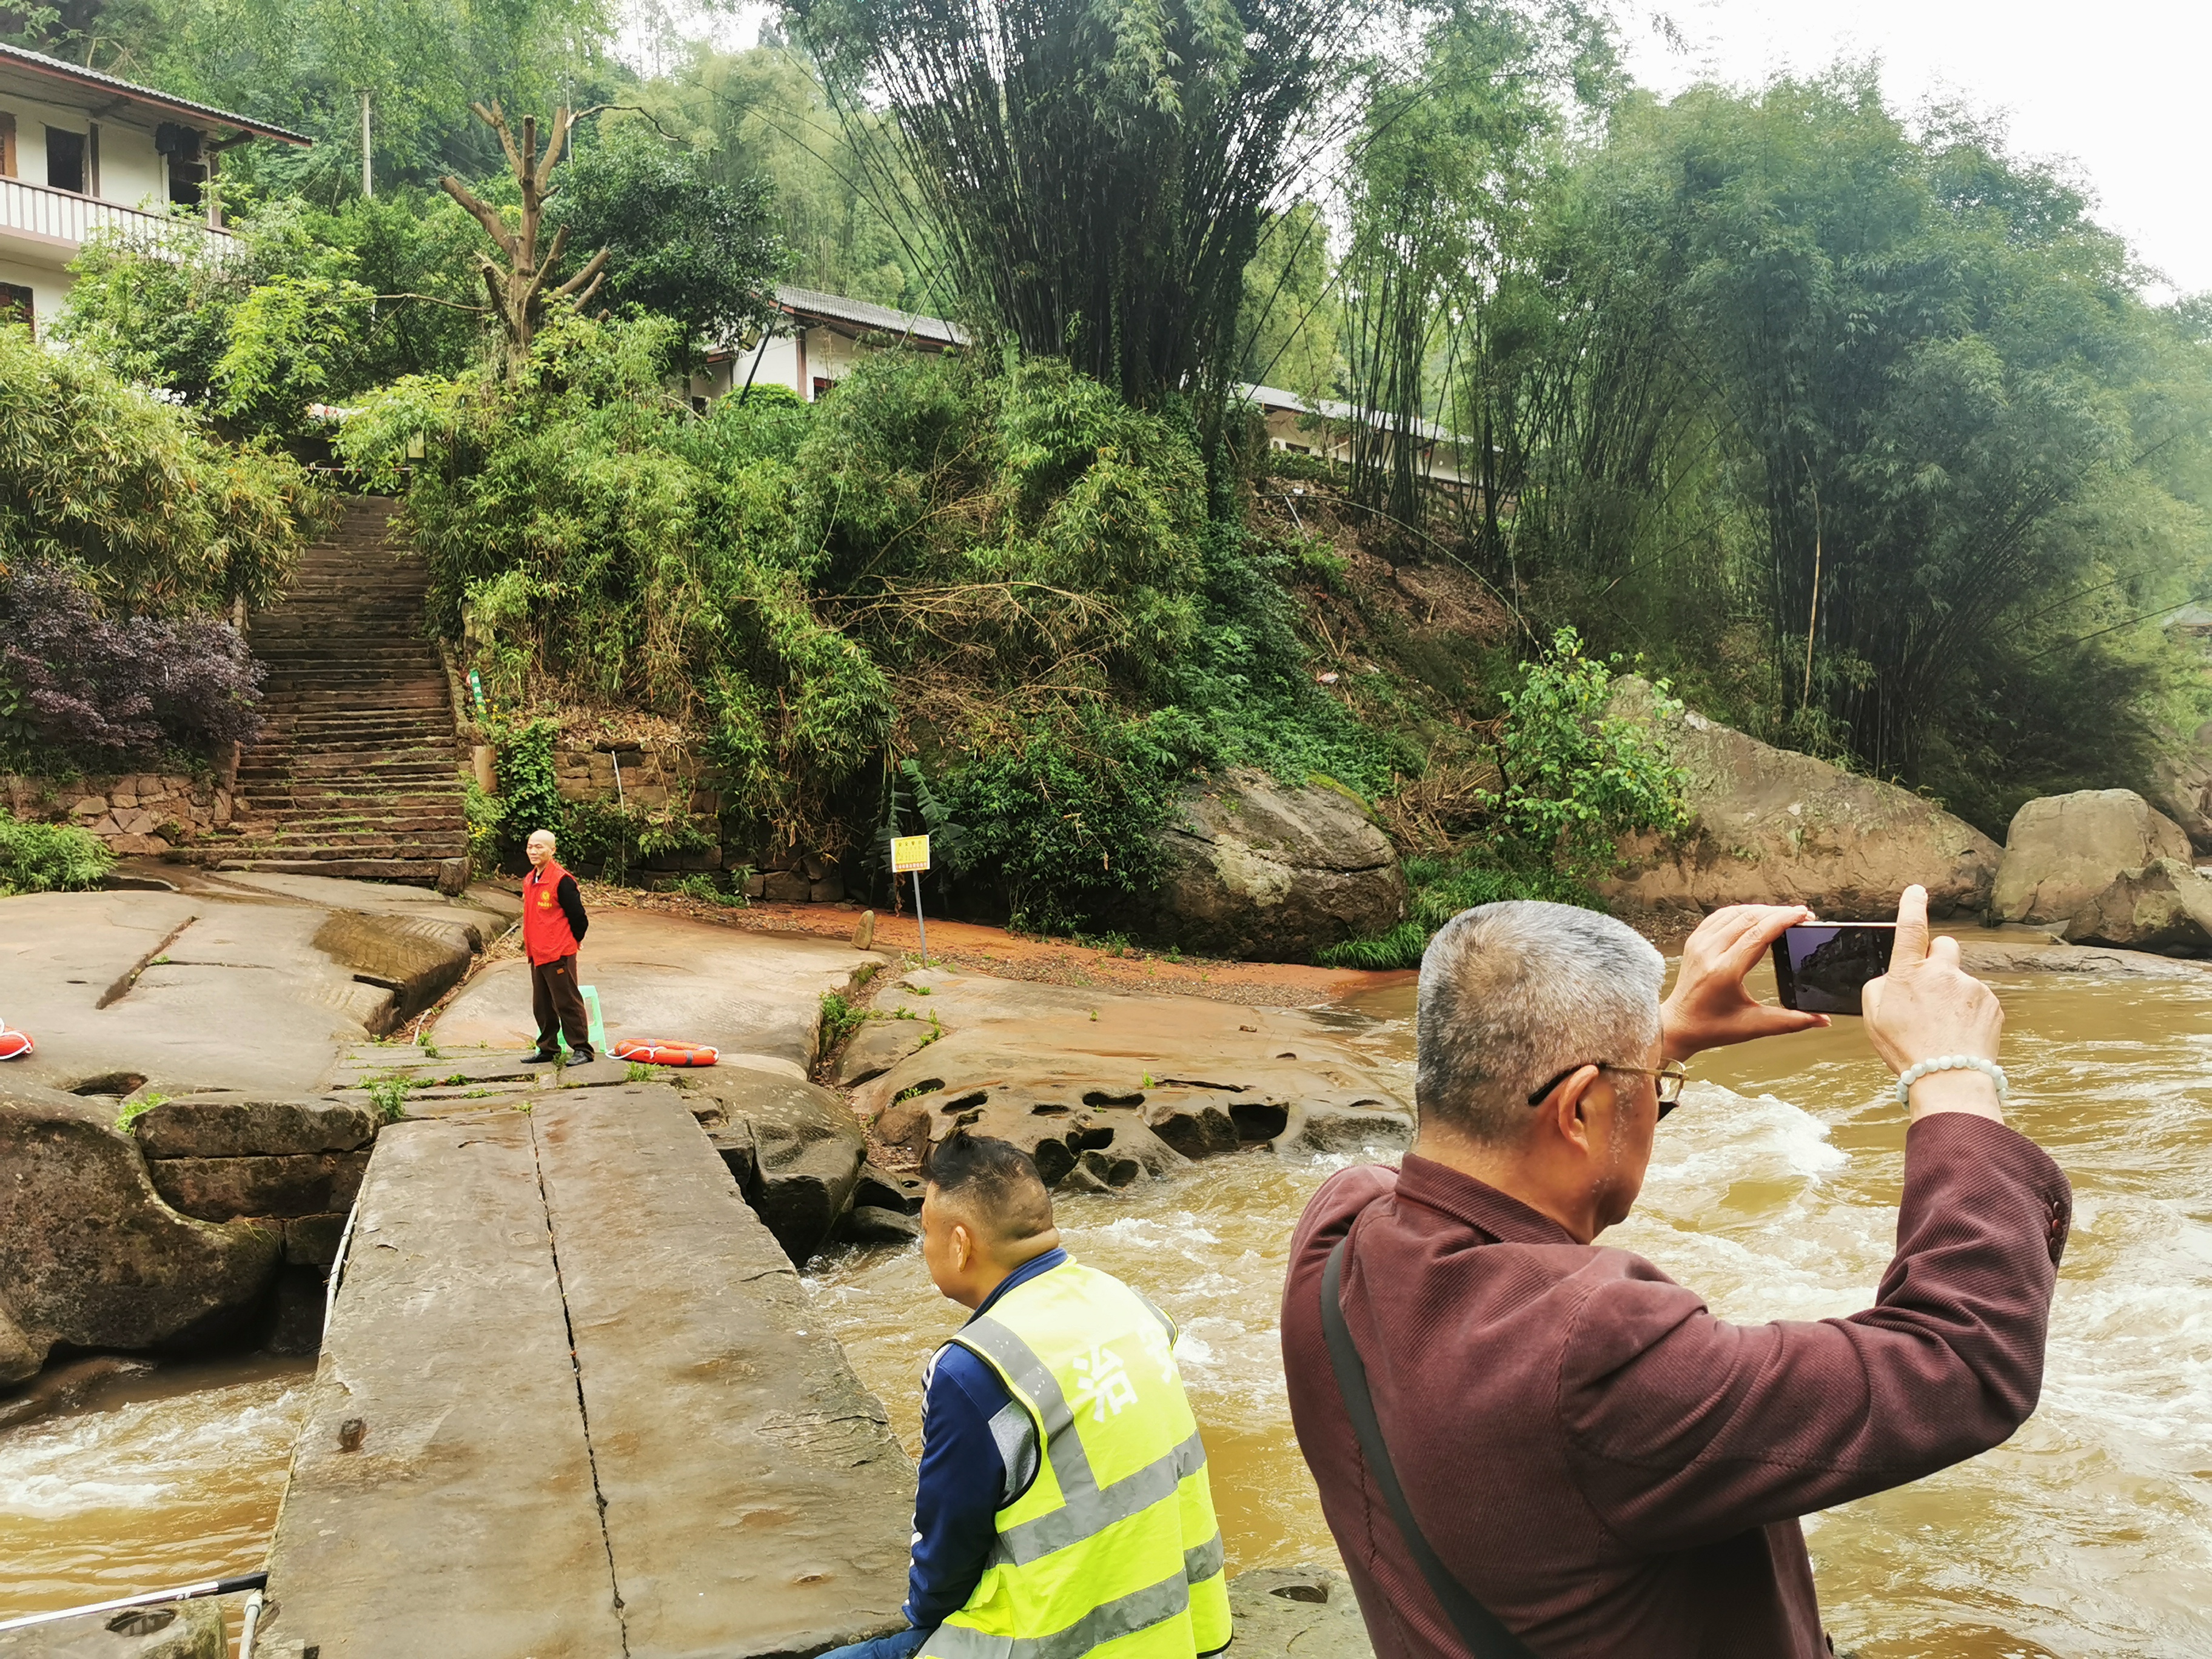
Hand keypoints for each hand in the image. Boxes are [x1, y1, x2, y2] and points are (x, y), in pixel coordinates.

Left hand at [1661, 904, 1831, 1061]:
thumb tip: (1823, 1020)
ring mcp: (1699, 944)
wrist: (1678, 1025)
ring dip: (1762, 910)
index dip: (1783, 919)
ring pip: (1735, 913)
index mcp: (1724, 971)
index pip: (1758, 934)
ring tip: (1784, 915)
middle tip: (1801, 915)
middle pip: (1748, 918)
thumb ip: (1791, 1021)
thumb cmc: (1713, 1027)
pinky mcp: (1695, 941)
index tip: (1804, 914)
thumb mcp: (1754, 1026)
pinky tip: (1758, 915)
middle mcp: (1709, 952)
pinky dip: (1742, 912)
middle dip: (1778, 912)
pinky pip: (1721, 916)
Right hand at [1862, 885, 2005, 1121]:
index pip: (1911, 927)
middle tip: (1929, 986)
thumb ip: (1881, 987)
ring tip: (1943, 1027)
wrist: (1949, 1077)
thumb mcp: (1874, 1017)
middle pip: (1944, 946)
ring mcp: (1971, 987)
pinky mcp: (1991, 1003)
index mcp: (1908, 973)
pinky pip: (1977, 999)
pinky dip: (1969, 1011)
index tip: (1917, 891)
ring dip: (1952, 994)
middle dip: (1937, 958)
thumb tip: (1894, 976)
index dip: (1912, 905)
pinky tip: (1958, 1032)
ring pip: (1960, 979)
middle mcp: (1942, 973)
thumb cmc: (1907, 1049)